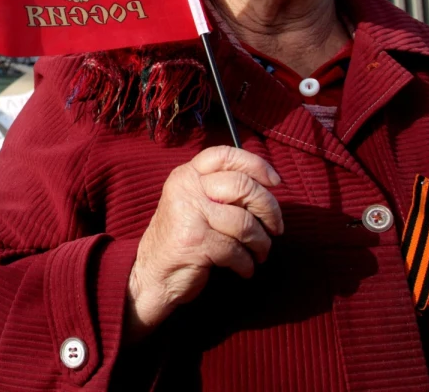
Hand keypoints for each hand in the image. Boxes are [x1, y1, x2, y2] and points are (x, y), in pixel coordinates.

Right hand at [124, 146, 283, 340]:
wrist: (152, 273)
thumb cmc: (183, 237)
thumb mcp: (194, 202)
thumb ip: (220, 189)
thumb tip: (268, 187)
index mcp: (187, 174)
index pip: (225, 155)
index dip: (256, 164)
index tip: (276, 182)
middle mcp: (186, 188)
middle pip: (243, 186)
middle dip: (269, 209)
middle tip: (276, 228)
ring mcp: (189, 214)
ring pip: (244, 222)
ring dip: (261, 243)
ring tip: (260, 253)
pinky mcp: (195, 242)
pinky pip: (236, 250)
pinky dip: (247, 263)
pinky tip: (244, 268)